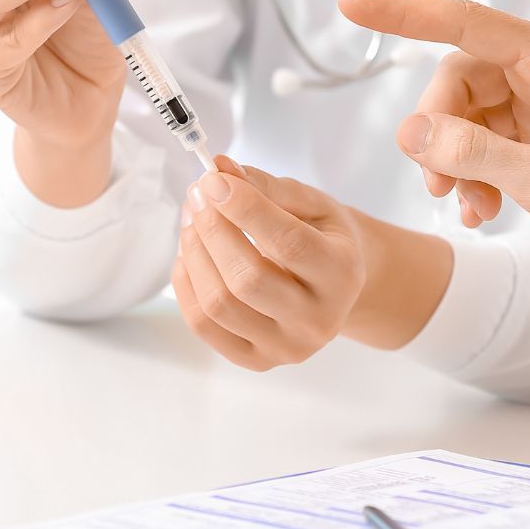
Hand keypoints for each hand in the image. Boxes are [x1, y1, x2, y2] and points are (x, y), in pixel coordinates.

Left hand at [172, 158, 366, 369]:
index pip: (289, 244)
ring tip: (193, 219)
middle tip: (198, 194)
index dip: (246, 209)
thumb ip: (269, 187)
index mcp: (343, 275)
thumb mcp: (312, 205)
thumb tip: (220, 168)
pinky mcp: (257, 360)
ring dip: (194, 253)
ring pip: (219, 304)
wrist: (337, 287)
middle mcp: (319, 320)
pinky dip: (186, 284)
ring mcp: (287, 348)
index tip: (214, 179)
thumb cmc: (324, 238)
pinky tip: (190, 254)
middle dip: (213, 229)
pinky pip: (203, 325)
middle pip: (248, 279)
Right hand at [339, 0, 529, 279]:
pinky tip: (481, 212)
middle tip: (435, 183)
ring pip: (467, 117)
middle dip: (437, 132)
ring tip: (467, 206)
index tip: (350, 6)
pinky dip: (475, 176)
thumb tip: (411, 132)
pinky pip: (486, 144)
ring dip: (455, 163)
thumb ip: (472, 152)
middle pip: (457, 81)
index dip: (402, 14)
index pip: (463, 24)